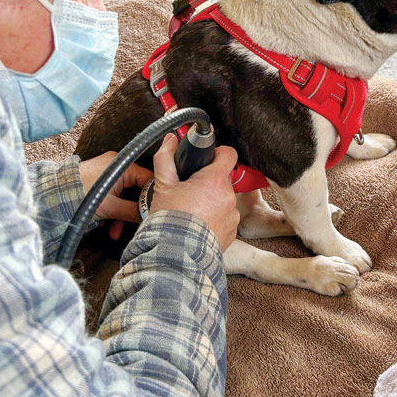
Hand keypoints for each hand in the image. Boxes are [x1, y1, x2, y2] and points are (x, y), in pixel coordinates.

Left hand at [79, 152, 152, 240]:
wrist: (54, 196)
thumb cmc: (80, 196)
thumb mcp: (111, 208)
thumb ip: (133, 211)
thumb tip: (149, 216)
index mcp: (123, 166)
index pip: (148, 179)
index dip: (151, 196)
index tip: (151, 211)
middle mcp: (116, 163)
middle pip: (134, 188)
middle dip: (131, 210)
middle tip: (130, 226)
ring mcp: (106, 169)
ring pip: (123, 193)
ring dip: (120, 213)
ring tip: (114, 231)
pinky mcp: (98, 177)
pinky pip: (112, 191)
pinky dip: (111, 207)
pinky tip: (105, 223)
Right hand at [150, 133, 239, 249]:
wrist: (176, 255)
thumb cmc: (170, 220)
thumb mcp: (163, 185)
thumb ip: (166, 158)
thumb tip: (169, 141)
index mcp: (215, 180)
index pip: (228, 154)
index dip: (218, 153)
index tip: (208, 158)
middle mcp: (228, 196)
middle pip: (222, 180)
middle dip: (208, 182)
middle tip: (190, 190)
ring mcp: (232, 215)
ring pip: (224, 200)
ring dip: (212, 202)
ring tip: (193, 211)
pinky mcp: (232, 232)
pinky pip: (225, 219)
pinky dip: (214, 219)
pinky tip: (198, 224)